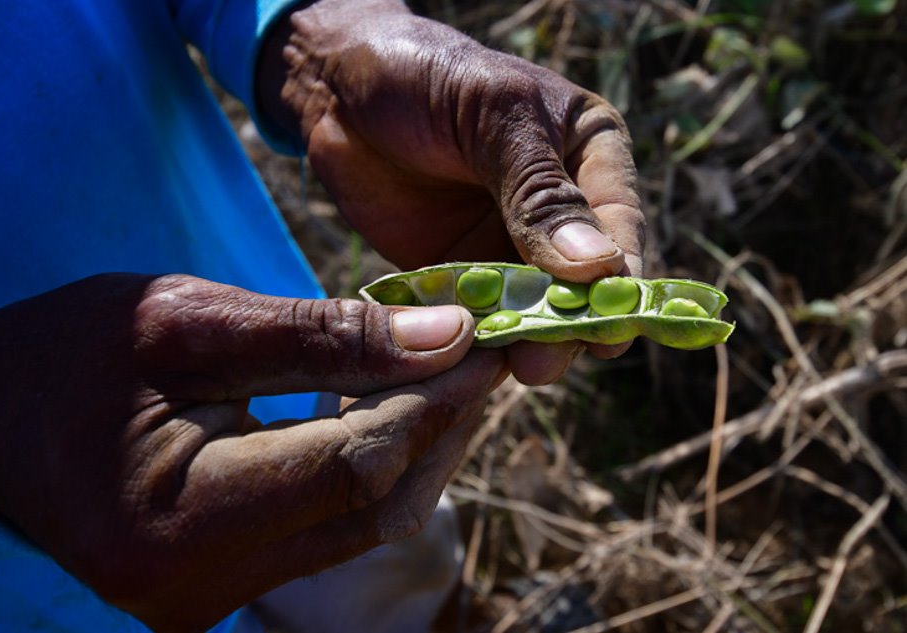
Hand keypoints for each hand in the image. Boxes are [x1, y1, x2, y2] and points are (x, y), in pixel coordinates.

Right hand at [0, 274, 505, 630]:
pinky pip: (328, 529)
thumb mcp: (182, 323)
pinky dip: (370, 469)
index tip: (481, 340)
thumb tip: (442, 337)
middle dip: (440, 426)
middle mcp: (202, 585)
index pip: (355, 464)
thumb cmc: (62, 360)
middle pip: (374, 504)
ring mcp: (214, 596)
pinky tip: (392, 413)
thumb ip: (316, 335)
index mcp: (181, 518)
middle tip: (481, 354)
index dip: (431, 401)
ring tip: (451, 377)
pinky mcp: (222, 583)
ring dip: (416, 449)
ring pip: (361, 524)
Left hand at [258, 0, 645, 381]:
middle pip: (581, 283)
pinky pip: (478, 315)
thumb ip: (539, 190)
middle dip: (567, 322)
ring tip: (510, 365)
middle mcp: (559, 210)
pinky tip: (467, 359)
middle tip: (543, 358)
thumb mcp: (492, 116)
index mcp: (589, 156)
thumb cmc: (426, 76)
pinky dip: (476, 339)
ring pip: (533, 309)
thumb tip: (598, 268)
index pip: (620, 226)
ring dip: (523, 339)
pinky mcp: (461, 274)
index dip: (617, 281)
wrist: (338, 88)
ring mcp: (509, 246)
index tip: (607, 328)